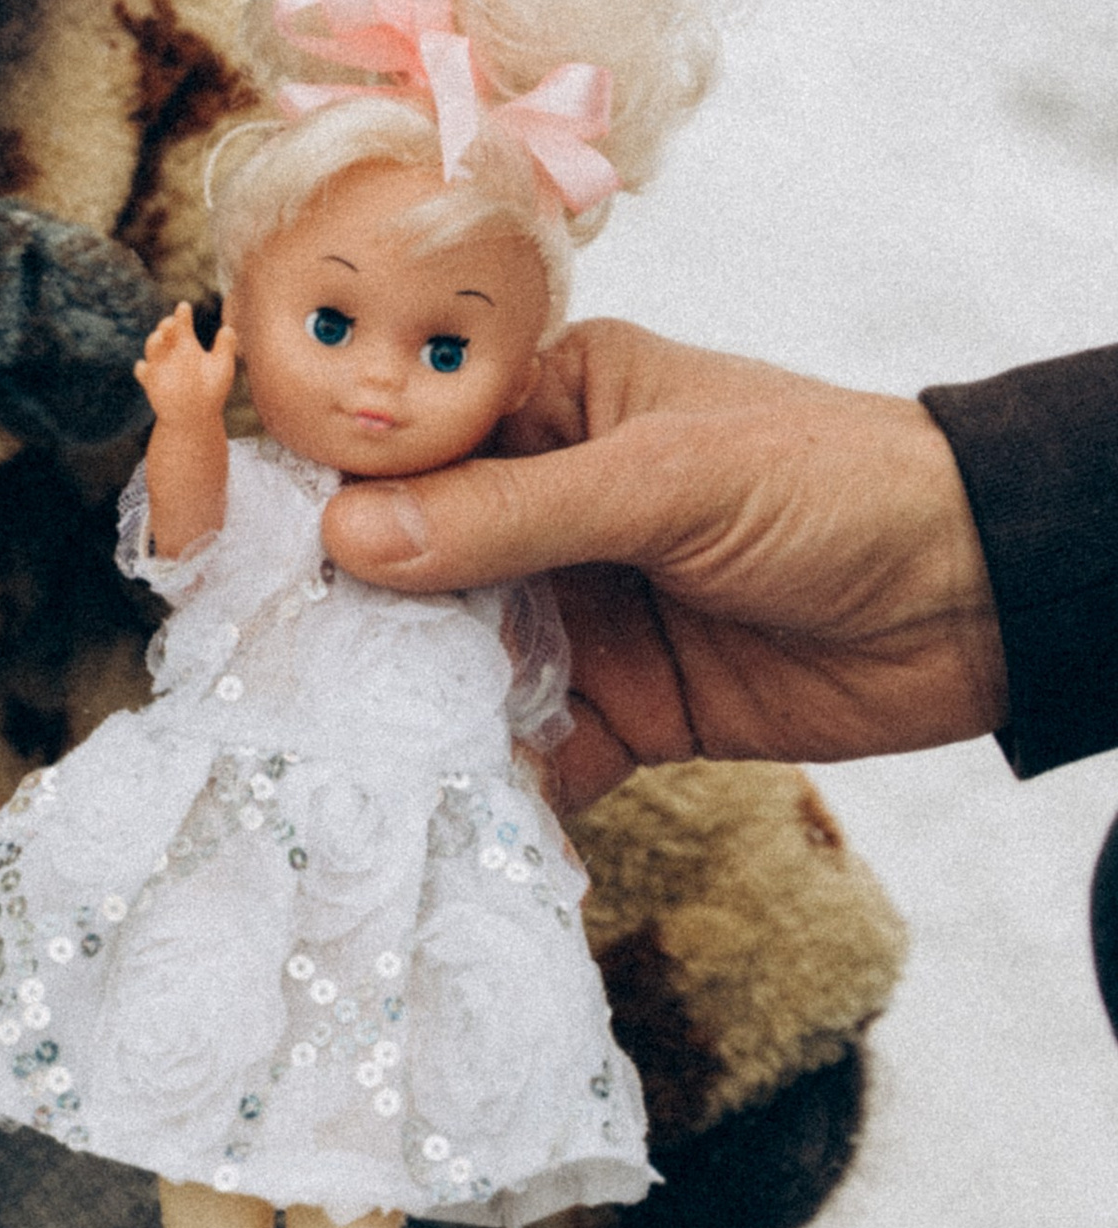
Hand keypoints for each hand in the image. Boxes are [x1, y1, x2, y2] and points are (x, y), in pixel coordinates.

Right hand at [135, 302, 236, 427]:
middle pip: (164, 331)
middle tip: (172, 323)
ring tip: (160, 337)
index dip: (181, 314)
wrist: (196, 416)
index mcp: (186, 344)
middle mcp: (170, 352)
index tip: (184, 307)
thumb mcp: (222, 368)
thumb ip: (225, 348)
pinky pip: (143, 372)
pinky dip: (143, 369)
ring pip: (152, 347)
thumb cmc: (211, 390)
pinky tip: (146, 367)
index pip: (181, 323)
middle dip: (165, 325)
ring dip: (154, 341)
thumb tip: (228, 328)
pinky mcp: (151, 382)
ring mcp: (159, 365)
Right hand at [317, 318, 1006, 812]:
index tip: (240, 551)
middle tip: (266, 681)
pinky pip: (537, 750)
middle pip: (416, 563)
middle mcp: (550, 504)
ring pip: (464, 663)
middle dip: (353, 622)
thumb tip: (351, 541)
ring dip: (414, 711)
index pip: (411, 440)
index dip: (328, 492)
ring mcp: (583, 609)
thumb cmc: (834, 483)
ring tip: (336, 763)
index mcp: (553, 404)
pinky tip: (448, 822)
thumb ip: (511, 516)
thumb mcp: (666, 478)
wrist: (986, 598)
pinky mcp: (627, 708)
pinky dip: (499, 788)